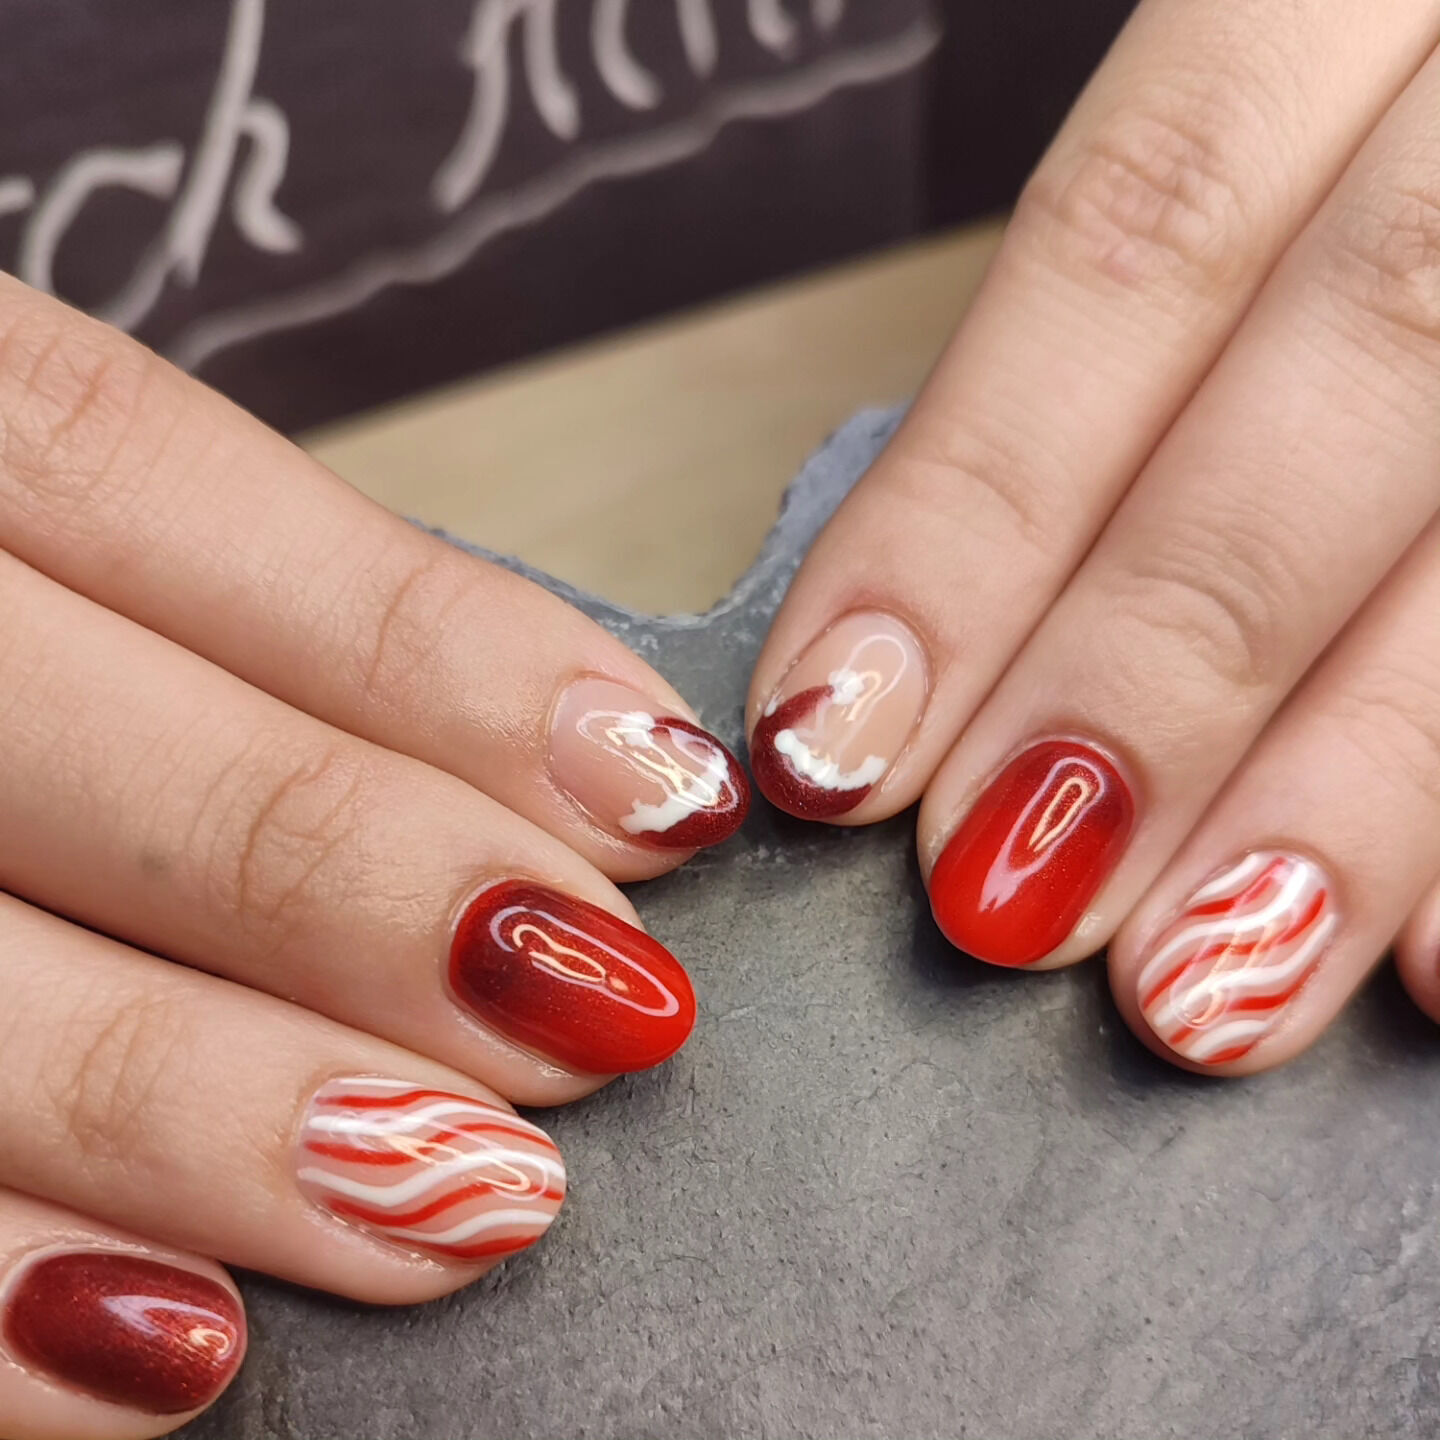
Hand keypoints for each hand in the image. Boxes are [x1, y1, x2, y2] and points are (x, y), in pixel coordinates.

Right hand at [0, 274, 746, 1438]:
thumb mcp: (39, 544)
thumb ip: (260, 627)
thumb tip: (595, 756)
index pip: (145, 484)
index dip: (425, 647)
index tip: (662, 789)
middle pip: (78, 744)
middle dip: (363, 890)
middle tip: (608, 1016)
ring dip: (219, 1113)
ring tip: (479, 1202)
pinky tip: (178, 1360)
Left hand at [747, 0, 1439, 1073]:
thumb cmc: (1379, 88)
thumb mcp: (1278, 94)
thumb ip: (1145, 328)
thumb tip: (940, 643)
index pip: (1130, 246)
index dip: (968, 514)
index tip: (835, 735)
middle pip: (1333, 385)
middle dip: (1152, 670)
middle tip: (1009, 899)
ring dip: (1353, 787)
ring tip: (1206, 987)